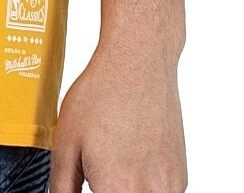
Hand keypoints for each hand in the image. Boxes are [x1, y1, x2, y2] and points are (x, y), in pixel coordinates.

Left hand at [49, 45, 187, 191]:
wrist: (138, 63)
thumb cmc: (101, 95)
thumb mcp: (64, 142)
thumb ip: (63, 186)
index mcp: (116, 189)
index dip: (94, 191)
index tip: (91, 182)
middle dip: (107, 190)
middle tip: (98, 169)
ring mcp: (170, 187)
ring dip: (126, 189)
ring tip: (114, 161)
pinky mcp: (180, 177)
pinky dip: (144, 186)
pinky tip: (131, 157)